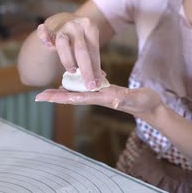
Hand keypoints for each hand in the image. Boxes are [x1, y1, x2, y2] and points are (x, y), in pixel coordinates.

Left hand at [35, 85, 163, 119]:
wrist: (152, 107)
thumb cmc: (146, 102)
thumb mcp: (138, 98)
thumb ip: (127, 98)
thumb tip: (115, 100)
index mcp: (103, 98)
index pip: (77, 98)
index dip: (59, 97)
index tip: (43, 97)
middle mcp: (99, 97)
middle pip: (73, 97)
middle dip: (56, 97)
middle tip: (38, 96)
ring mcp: (102, 96)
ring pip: (78, 94)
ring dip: (63, 93)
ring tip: (49, 91)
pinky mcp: (107, 92)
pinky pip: (87, 89)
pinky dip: (76, 87)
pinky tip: (71, 85)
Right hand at [37, 13, 103, 89]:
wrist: (65, 21)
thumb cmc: (81, 38)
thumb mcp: (90, 44)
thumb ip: (94, 60)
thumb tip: (101, 80)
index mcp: (90, 27)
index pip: (93, 51)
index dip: (95, 69)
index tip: (96, 85)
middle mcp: (76, 26)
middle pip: (81, 49)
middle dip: (86, 69)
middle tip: (89, 85)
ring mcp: (62, 27)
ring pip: (63, 43)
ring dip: (68, 59)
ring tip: (72, 71)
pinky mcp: (49, 30)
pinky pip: (45, 33)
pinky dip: (44, 36)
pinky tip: (47, 42)